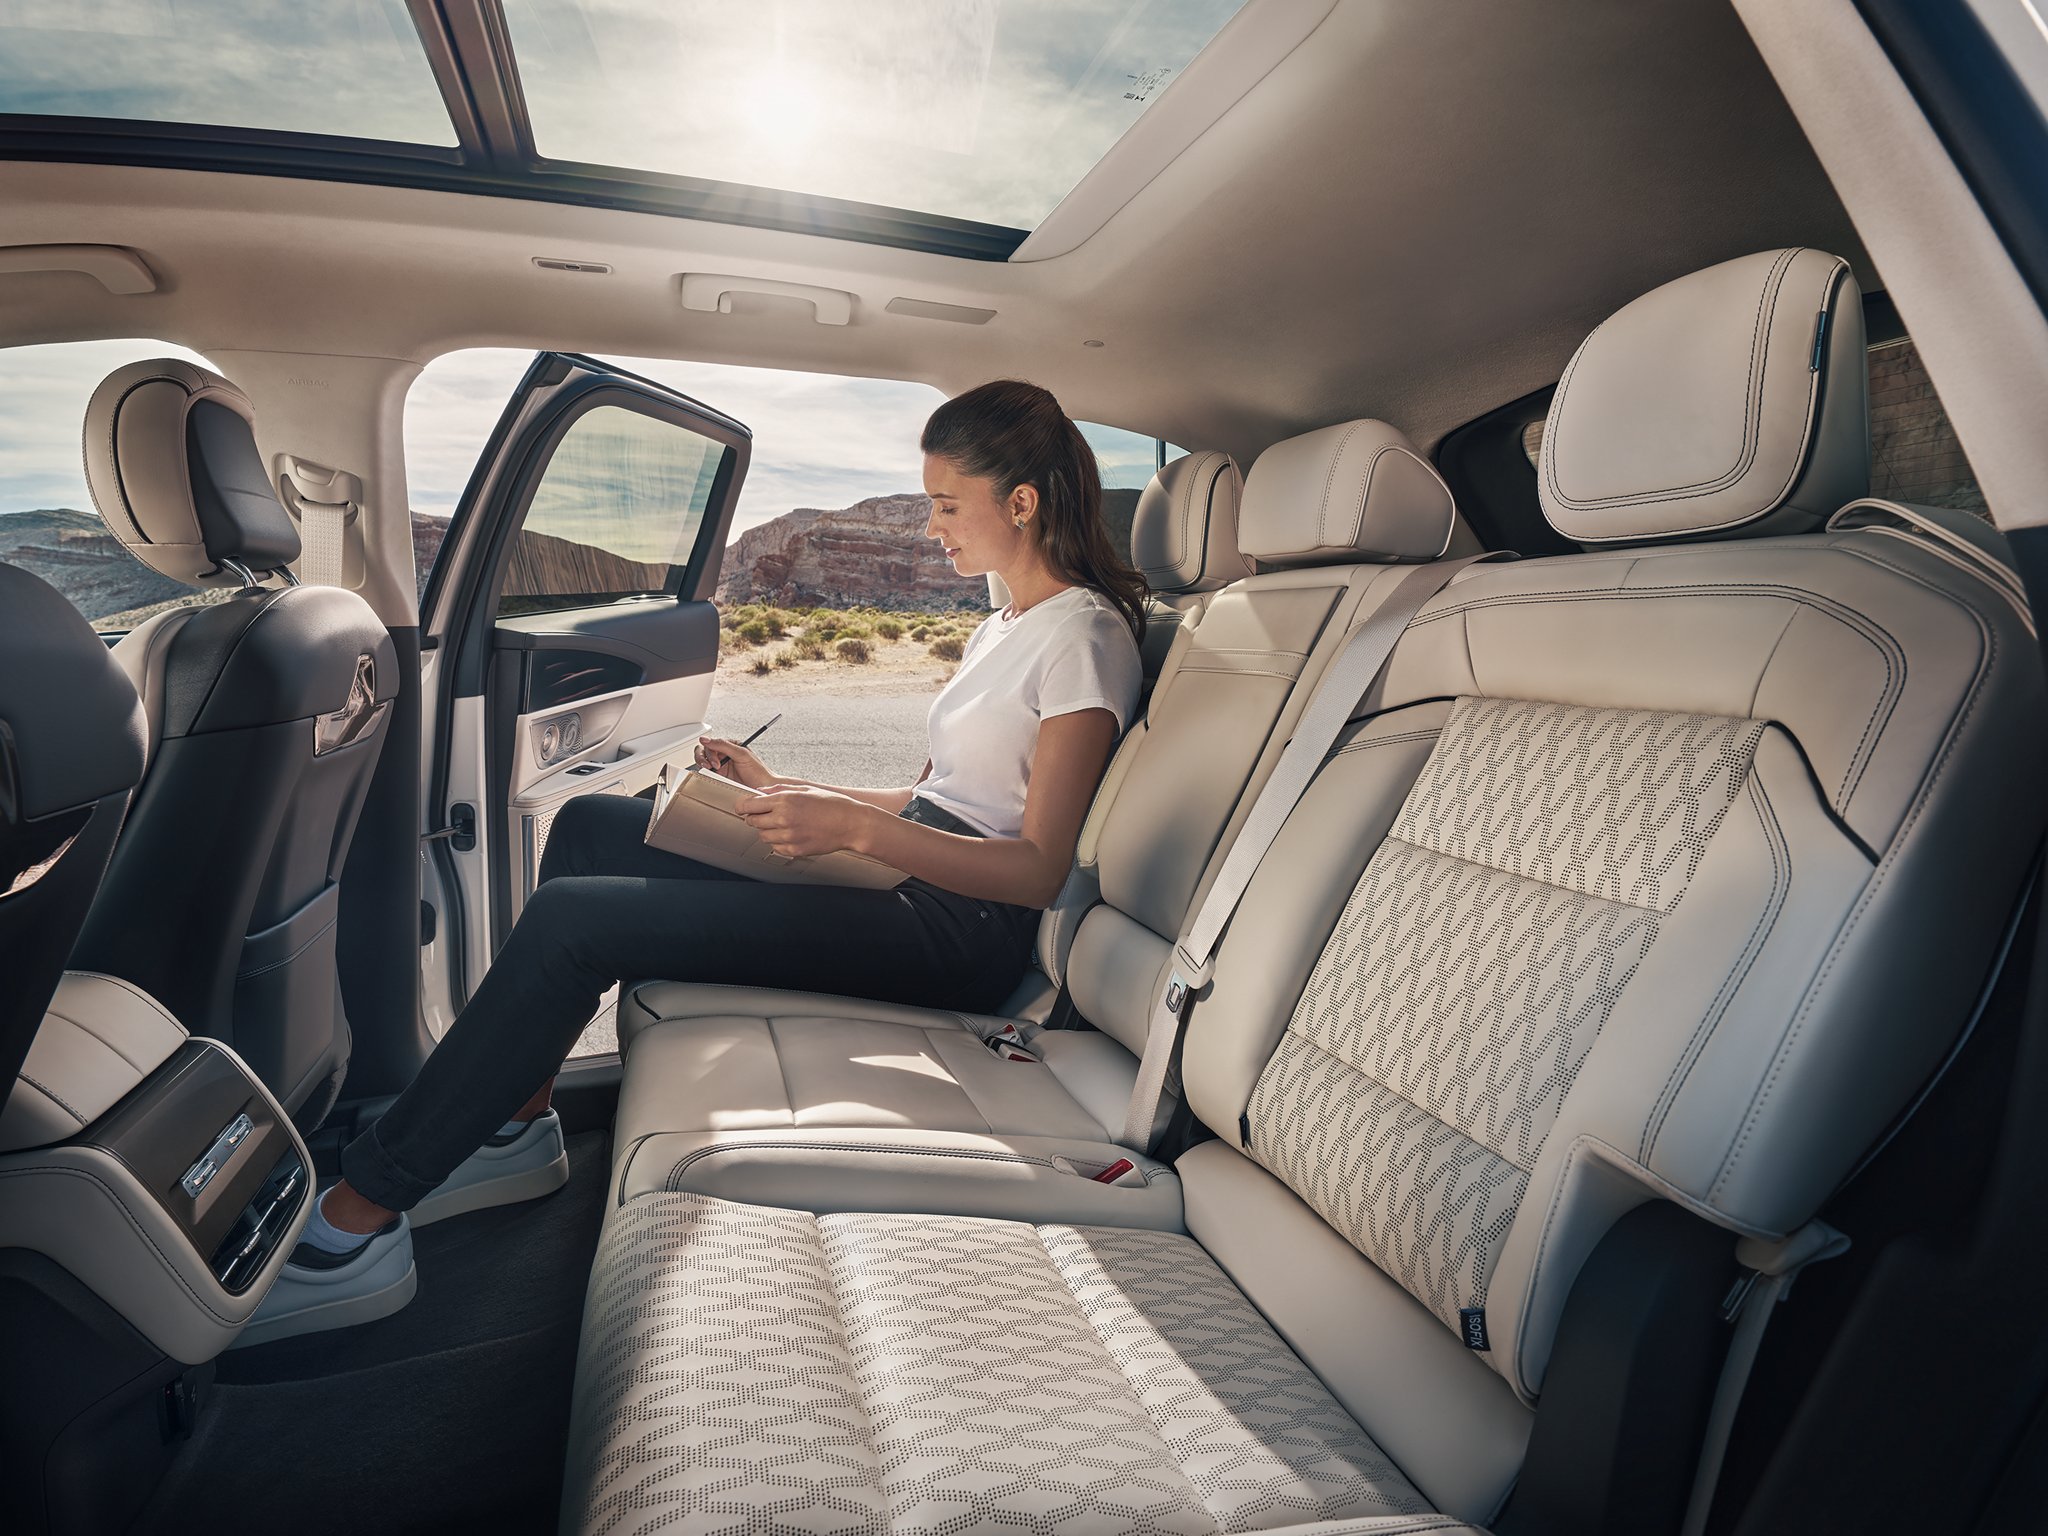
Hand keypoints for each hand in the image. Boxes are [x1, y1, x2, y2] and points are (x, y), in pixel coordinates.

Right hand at [694, 735, 773, 788]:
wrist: (763, 789)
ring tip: (710, 770)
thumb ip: (723, 745)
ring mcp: (721, 767)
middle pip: (703, 751)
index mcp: (730, 746)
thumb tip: (705, 739)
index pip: (711, 743)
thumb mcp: (742, 754)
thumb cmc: (758, 772)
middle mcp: (724, 755)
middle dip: (703, 758)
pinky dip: (704, 774)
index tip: (716, 762)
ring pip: (702, 762)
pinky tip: (709, 776)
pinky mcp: (719, 778)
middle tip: (710, 767)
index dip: (710, 751)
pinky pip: (706, 774)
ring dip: (702, 765)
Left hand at [734, 786, 873, 858]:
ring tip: (781, 824)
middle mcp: (784, 819)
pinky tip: (790, 834)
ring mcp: (789, 836)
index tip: (743, 807)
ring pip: (763, 836)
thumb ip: (779, 789)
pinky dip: (778, 842)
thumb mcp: (805, 789)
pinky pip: (775, 847)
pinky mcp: (795, 849)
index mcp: (784, 801)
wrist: (851, 823)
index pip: (749, 805)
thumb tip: (760, 792)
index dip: (743, 806)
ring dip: (766, 830)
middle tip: (764, 814)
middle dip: (755, 817)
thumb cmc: (832, 804)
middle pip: (752, 822)